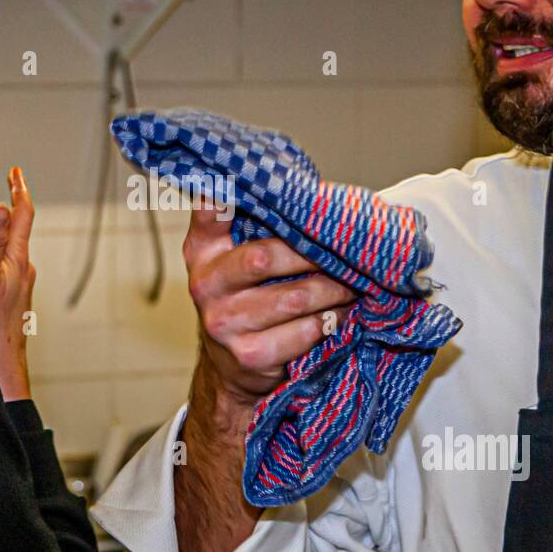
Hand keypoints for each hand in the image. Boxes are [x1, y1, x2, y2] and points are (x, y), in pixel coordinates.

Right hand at [182, 207, 355, 416]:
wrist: (230, 366)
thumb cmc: (244, 296)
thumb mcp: (231, 256)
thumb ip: (246, 221)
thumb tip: (299, 187)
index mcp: (201, 251)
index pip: (210, 212)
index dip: (226, 195)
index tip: (258, 185)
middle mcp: (205, 285)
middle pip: (263, 258)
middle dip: (311, 254)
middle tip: (343, 252)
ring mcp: (224, 323)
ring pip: (293, 299)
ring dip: (332, 290)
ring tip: (351, 284)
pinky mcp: (249, 355)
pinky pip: (303, 332)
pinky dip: (329, 321)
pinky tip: (340, 313)